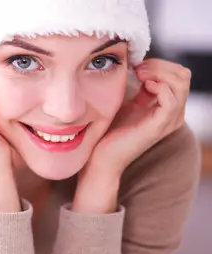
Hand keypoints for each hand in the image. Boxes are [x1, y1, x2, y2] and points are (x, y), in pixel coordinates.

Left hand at [87, 58, 190, 175]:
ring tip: (138, 75)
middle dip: (160, 65)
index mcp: (170, 107)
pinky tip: (143, 86)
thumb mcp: (131, 103)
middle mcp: (175, 114)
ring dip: (158, 73)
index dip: (160, 64)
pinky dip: (158, 87)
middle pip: (183, 76)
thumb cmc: (112, 130)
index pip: (179, 74)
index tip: (137, 65)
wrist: (102, 157)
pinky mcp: (160, 127)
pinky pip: (171, 100)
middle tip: (137, 69)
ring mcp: (169, 121)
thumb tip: (143, 66)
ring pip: (181, 84)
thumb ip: (142, 88)